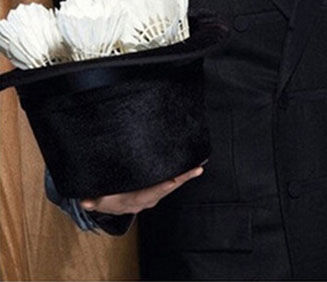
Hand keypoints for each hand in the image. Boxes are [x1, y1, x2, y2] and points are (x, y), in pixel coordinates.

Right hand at [80, 166, 203, 215]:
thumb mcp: (96, 199)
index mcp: (136, 200)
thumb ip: (91, 200)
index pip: (152, 192)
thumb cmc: (104, 198)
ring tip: (200, 164)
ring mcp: (155, 193)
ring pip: (173, 183)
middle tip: (197, 169)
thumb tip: (86, 201)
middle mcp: (149, 198)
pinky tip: (195, 165)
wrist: (109, 204)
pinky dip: (183, 174)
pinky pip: (173, 179)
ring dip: (186, 175)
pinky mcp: (158, 188)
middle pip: (168, 187)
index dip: (162, 187)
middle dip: (183, 178)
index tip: (173, 180)